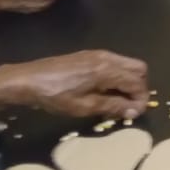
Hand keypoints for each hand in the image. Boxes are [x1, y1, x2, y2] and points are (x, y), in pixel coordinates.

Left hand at [0, 50, 148, 120]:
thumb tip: (135, 110)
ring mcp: (98, 54)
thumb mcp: (84, 106)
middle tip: (129, 106)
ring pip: (128, 64)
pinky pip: (115, 63)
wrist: (28, 80)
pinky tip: (105, 91)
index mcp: (107, 70)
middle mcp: (107, 57)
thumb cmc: (55, 96)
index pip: (138, 82)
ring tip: (118, 101)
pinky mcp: (90, 55)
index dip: (141, 99)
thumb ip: (113, 106)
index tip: (135, 114)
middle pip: (139, 69)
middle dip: (140, 88)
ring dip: (129, 82)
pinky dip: (119, 76)